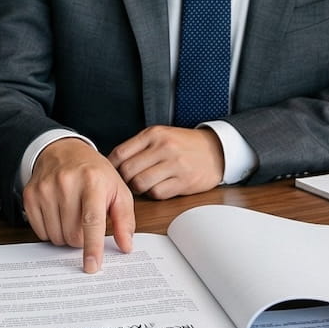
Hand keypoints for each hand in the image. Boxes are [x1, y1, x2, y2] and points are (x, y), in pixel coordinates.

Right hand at [25, 138, 134, 273]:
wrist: (62, 150)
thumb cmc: (94, 173)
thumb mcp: (117, 190)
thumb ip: (125, 219)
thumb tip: (126, 246)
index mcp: (93, 181)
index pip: (92, 221)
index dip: (92, 247)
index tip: (92, 266)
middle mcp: (66, 183)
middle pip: (73, 235)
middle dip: (82, 238)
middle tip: (86, 222)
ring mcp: (45, 189)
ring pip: (56, 237)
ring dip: (66, 235)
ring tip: (72, 215)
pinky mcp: (30, 196)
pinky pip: (41, 232)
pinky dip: (52, 230)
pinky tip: (58, 213)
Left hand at [109, 125, 225, 199]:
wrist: (216, 150)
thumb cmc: (185, 145)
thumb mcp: (161, 135)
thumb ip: (139, 146)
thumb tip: (113, 163)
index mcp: (154, 134)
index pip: (120, 153)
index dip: (112, 167)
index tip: (112, 172)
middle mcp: (164, 147)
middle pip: (128, 171)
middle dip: (125, 180)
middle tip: (129, 181)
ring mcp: (175, 164)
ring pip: (140, 184)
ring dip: (139, 189)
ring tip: (144, 185)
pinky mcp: (183, 181)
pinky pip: (157, 193)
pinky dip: (154, 194)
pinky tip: (159, 187)